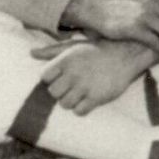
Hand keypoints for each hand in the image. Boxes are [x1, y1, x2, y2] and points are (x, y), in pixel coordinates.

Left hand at [31, 38, 153, 113]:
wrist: (127, 54)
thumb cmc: (97, 50)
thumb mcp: (74, 47)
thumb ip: (51, 51)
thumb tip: (31, 53)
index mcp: (66, 59)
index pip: (44, 76)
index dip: (52, 78)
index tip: (62, 76)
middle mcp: (73, 73)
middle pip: (53, 92)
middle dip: (61, 91)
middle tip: (73, 86)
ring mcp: (85, 86)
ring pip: (64, 104)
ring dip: (71, 101)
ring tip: (81, 93)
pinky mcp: (97, 97)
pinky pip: (79, 111)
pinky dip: (82, 108)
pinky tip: (89, 99)